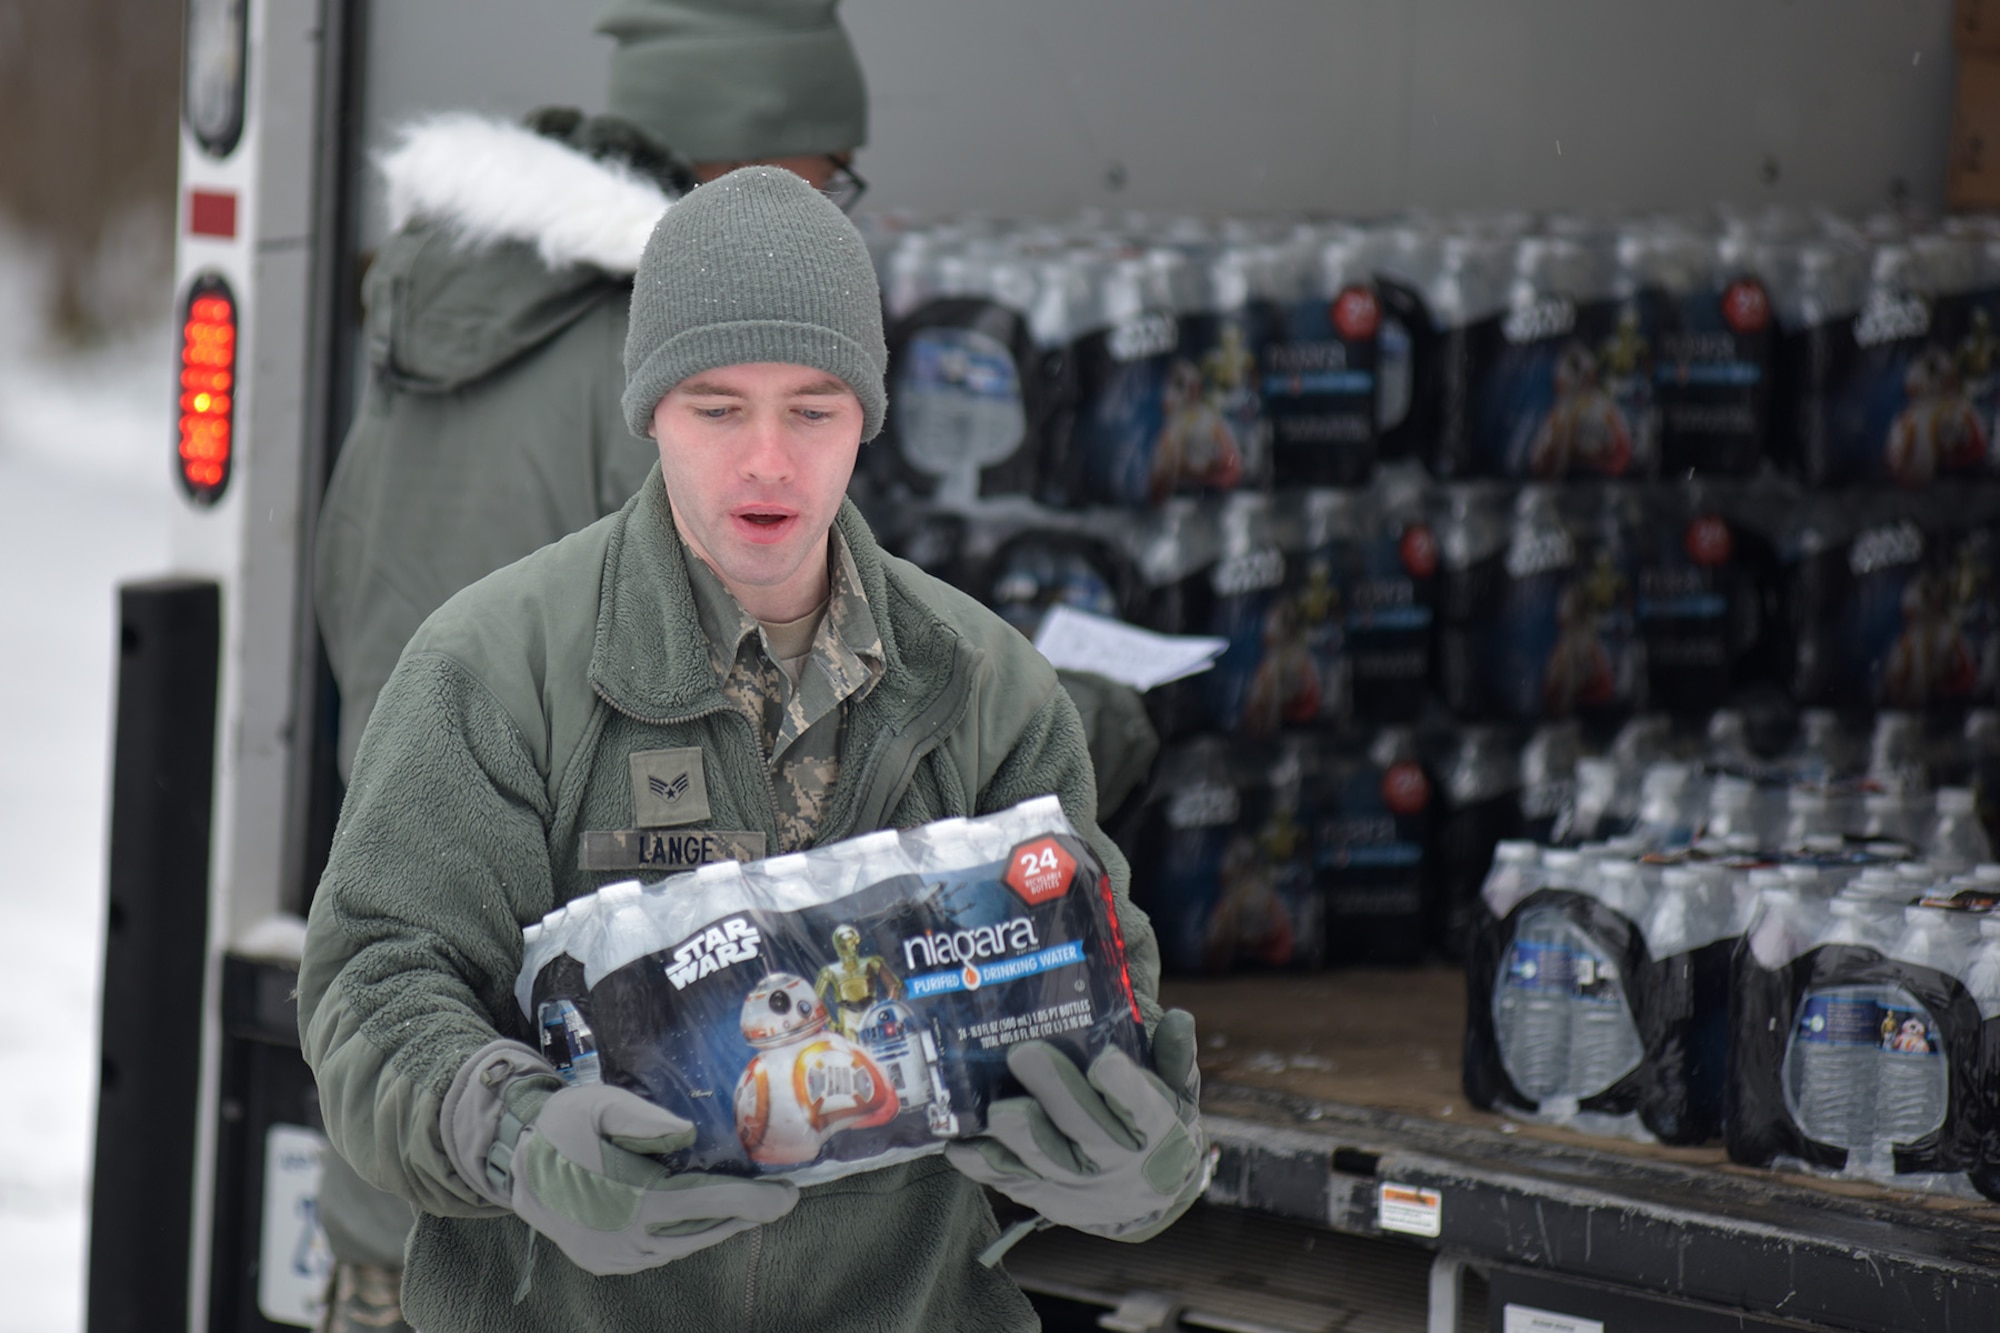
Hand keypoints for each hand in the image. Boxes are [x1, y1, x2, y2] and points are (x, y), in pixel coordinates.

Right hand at [450, 1048, 796, 1275]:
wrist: (512, 1162)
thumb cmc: (560, 1126)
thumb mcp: (601, 1104)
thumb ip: (646, 1119)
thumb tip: (690, 1133)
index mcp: (633, 1201)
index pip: (708, 1203)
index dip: (753, 1201)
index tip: (788, 1195)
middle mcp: (628, 1238)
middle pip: (703, 1229)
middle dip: (744, 1215)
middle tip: (778, 1199)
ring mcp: (616, 1257)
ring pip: (683, 1245)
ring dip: (717, 1227)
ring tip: (747, 1208)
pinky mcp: (605, 1263)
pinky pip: (659, 1253)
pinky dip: (685, 1237)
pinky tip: (702, 1220)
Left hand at [945, 1009, 1206, 1242]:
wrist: (1142, 1198)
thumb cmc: (1156, 1127)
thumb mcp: (1178, 1094)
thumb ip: (1174, 1057)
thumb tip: (1178, 1019)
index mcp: (1156, 1131)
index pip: (1144, 1109)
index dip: (1124, 1088)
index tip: (1104, 1060)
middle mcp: (1115, 1163)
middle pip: (1086, 1129)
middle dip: (1055, 1092)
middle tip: (1025, 1052)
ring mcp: (1074, 1184)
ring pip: (1043, 1160)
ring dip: (1019, 1134)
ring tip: (999, 1106)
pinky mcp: (1040, 1195)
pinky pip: (1006, 1179)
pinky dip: (981, 1161)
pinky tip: (958, 1140)